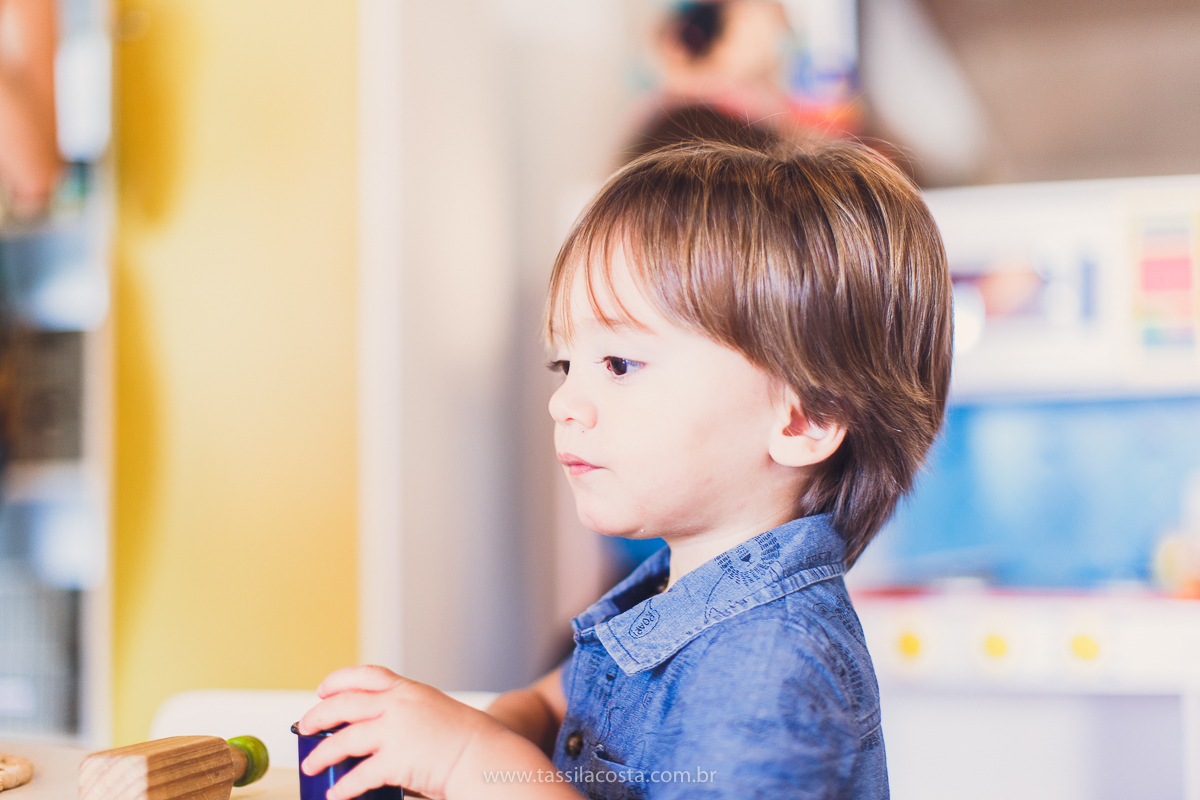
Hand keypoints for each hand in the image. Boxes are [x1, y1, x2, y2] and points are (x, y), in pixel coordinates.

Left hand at [298, 665, 509, 799]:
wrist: (486, 756)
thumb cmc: (465, 739)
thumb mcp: (432, 711)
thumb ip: (404, 715)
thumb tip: (372, 733)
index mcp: (408, 690)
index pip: (365, 675)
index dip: (339, 680)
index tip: (323, 690)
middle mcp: (398, 705)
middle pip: (344, 704)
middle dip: (318, 716)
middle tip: (305, 728)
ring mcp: (396, 731)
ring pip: (344, 740)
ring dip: (322, 754)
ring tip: (311, 765)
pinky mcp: (396, 760)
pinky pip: (359, 775)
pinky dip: (343, 787)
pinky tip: (335, 794)